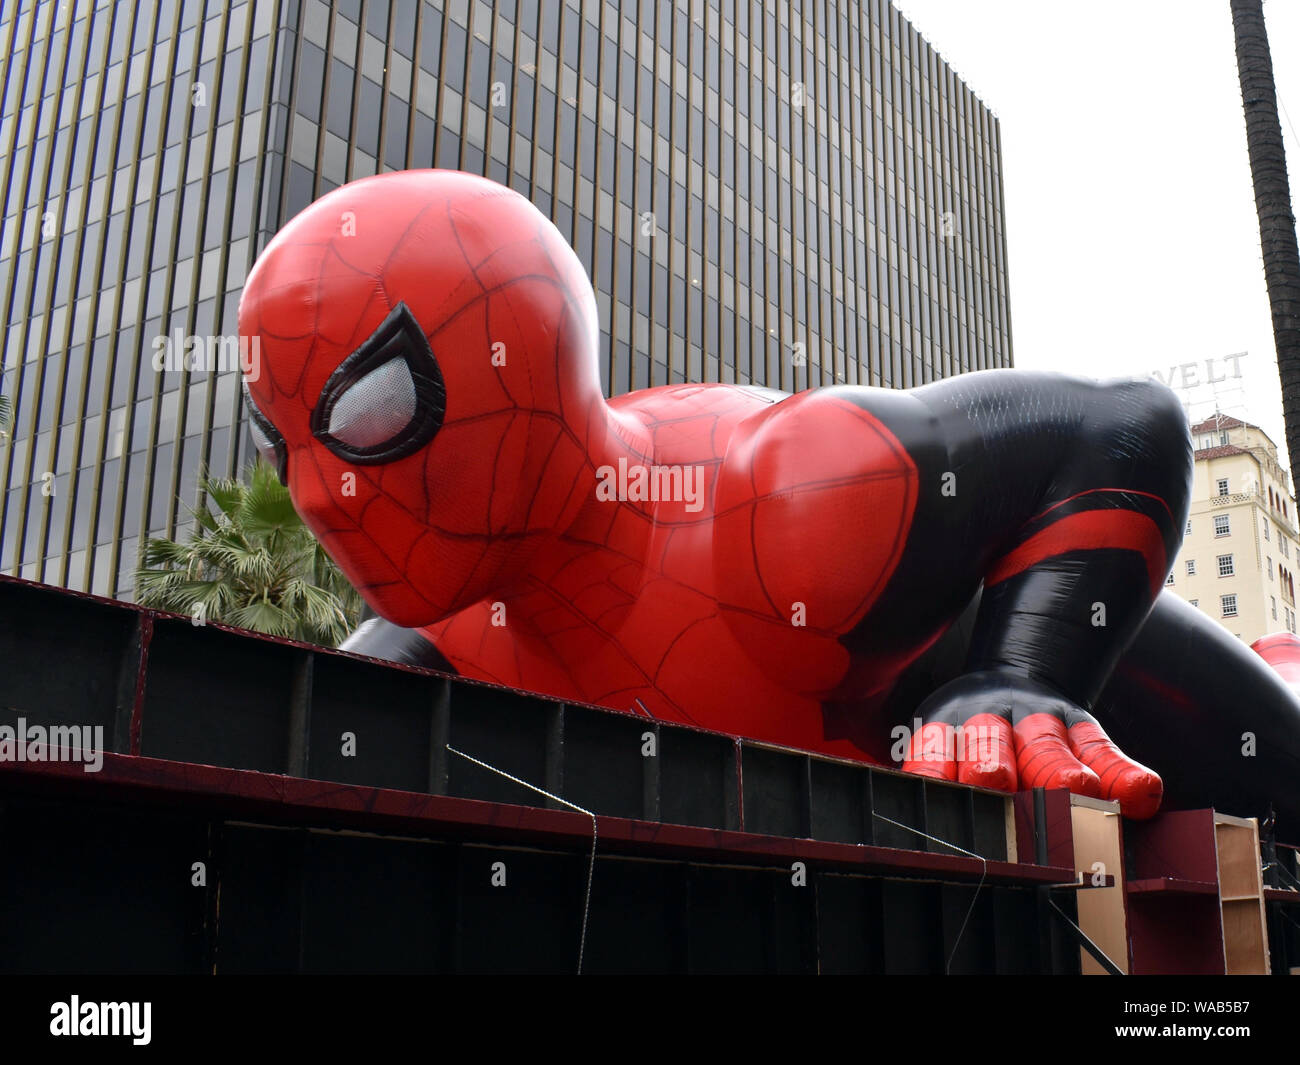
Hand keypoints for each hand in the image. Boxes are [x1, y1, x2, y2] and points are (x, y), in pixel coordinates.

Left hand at [899, 670, 1162, 818]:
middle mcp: (991, 725)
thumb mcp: (940, 744)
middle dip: (991, 764)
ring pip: (1046, 746)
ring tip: (1076, 788)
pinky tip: (1141, 794)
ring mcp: (1040, 724)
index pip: (933, 752)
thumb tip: (905, 835)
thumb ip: (931, 775)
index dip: (934, 770)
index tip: (935, 792)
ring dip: (1057, 769)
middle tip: (997, 782)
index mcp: (946, 733)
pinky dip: (1124, 775)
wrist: (1018, 670)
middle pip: (989, 745)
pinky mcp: (1083, 729)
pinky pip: (1105, 752)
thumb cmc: (971, 739)